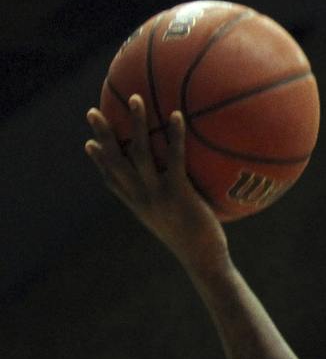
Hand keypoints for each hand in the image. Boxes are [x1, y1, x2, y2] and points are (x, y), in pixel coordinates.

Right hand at [85, 97, 227, 273]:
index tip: (89, 144)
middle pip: (115, 161)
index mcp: (138, 205)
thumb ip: (171, 208)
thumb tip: (183, 196)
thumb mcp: (176, 225)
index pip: (112, 181)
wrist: (203, 260)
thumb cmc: (196, 243)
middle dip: (103, 135)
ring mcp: (157, 194)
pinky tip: (177, 115)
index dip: (99, 162)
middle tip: (92, 112)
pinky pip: (174, 157)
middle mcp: (141, 197)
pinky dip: (174, 135)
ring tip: (135, 98)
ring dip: (136, 123)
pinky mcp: (177, 193)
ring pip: (139, 152)